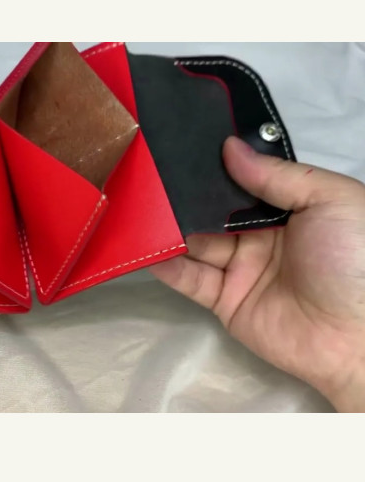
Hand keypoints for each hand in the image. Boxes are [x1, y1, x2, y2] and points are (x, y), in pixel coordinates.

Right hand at [153, 136, 364, 411]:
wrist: (357, 338)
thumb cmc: (354, 258)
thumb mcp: (331, 200)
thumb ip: (279, 175)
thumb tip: (229, 147)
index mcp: (290, 207)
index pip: (244, 180)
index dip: (216, 165)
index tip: (180, 144)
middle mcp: (262, 235)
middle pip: (213, 210)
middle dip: (185, 194)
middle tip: (147, 172)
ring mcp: (241, 268)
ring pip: (196, 241)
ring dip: (170, 226)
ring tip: (138, 204)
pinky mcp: (224, 301)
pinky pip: (190, 279)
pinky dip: (166, 264)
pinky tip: (145, 244)